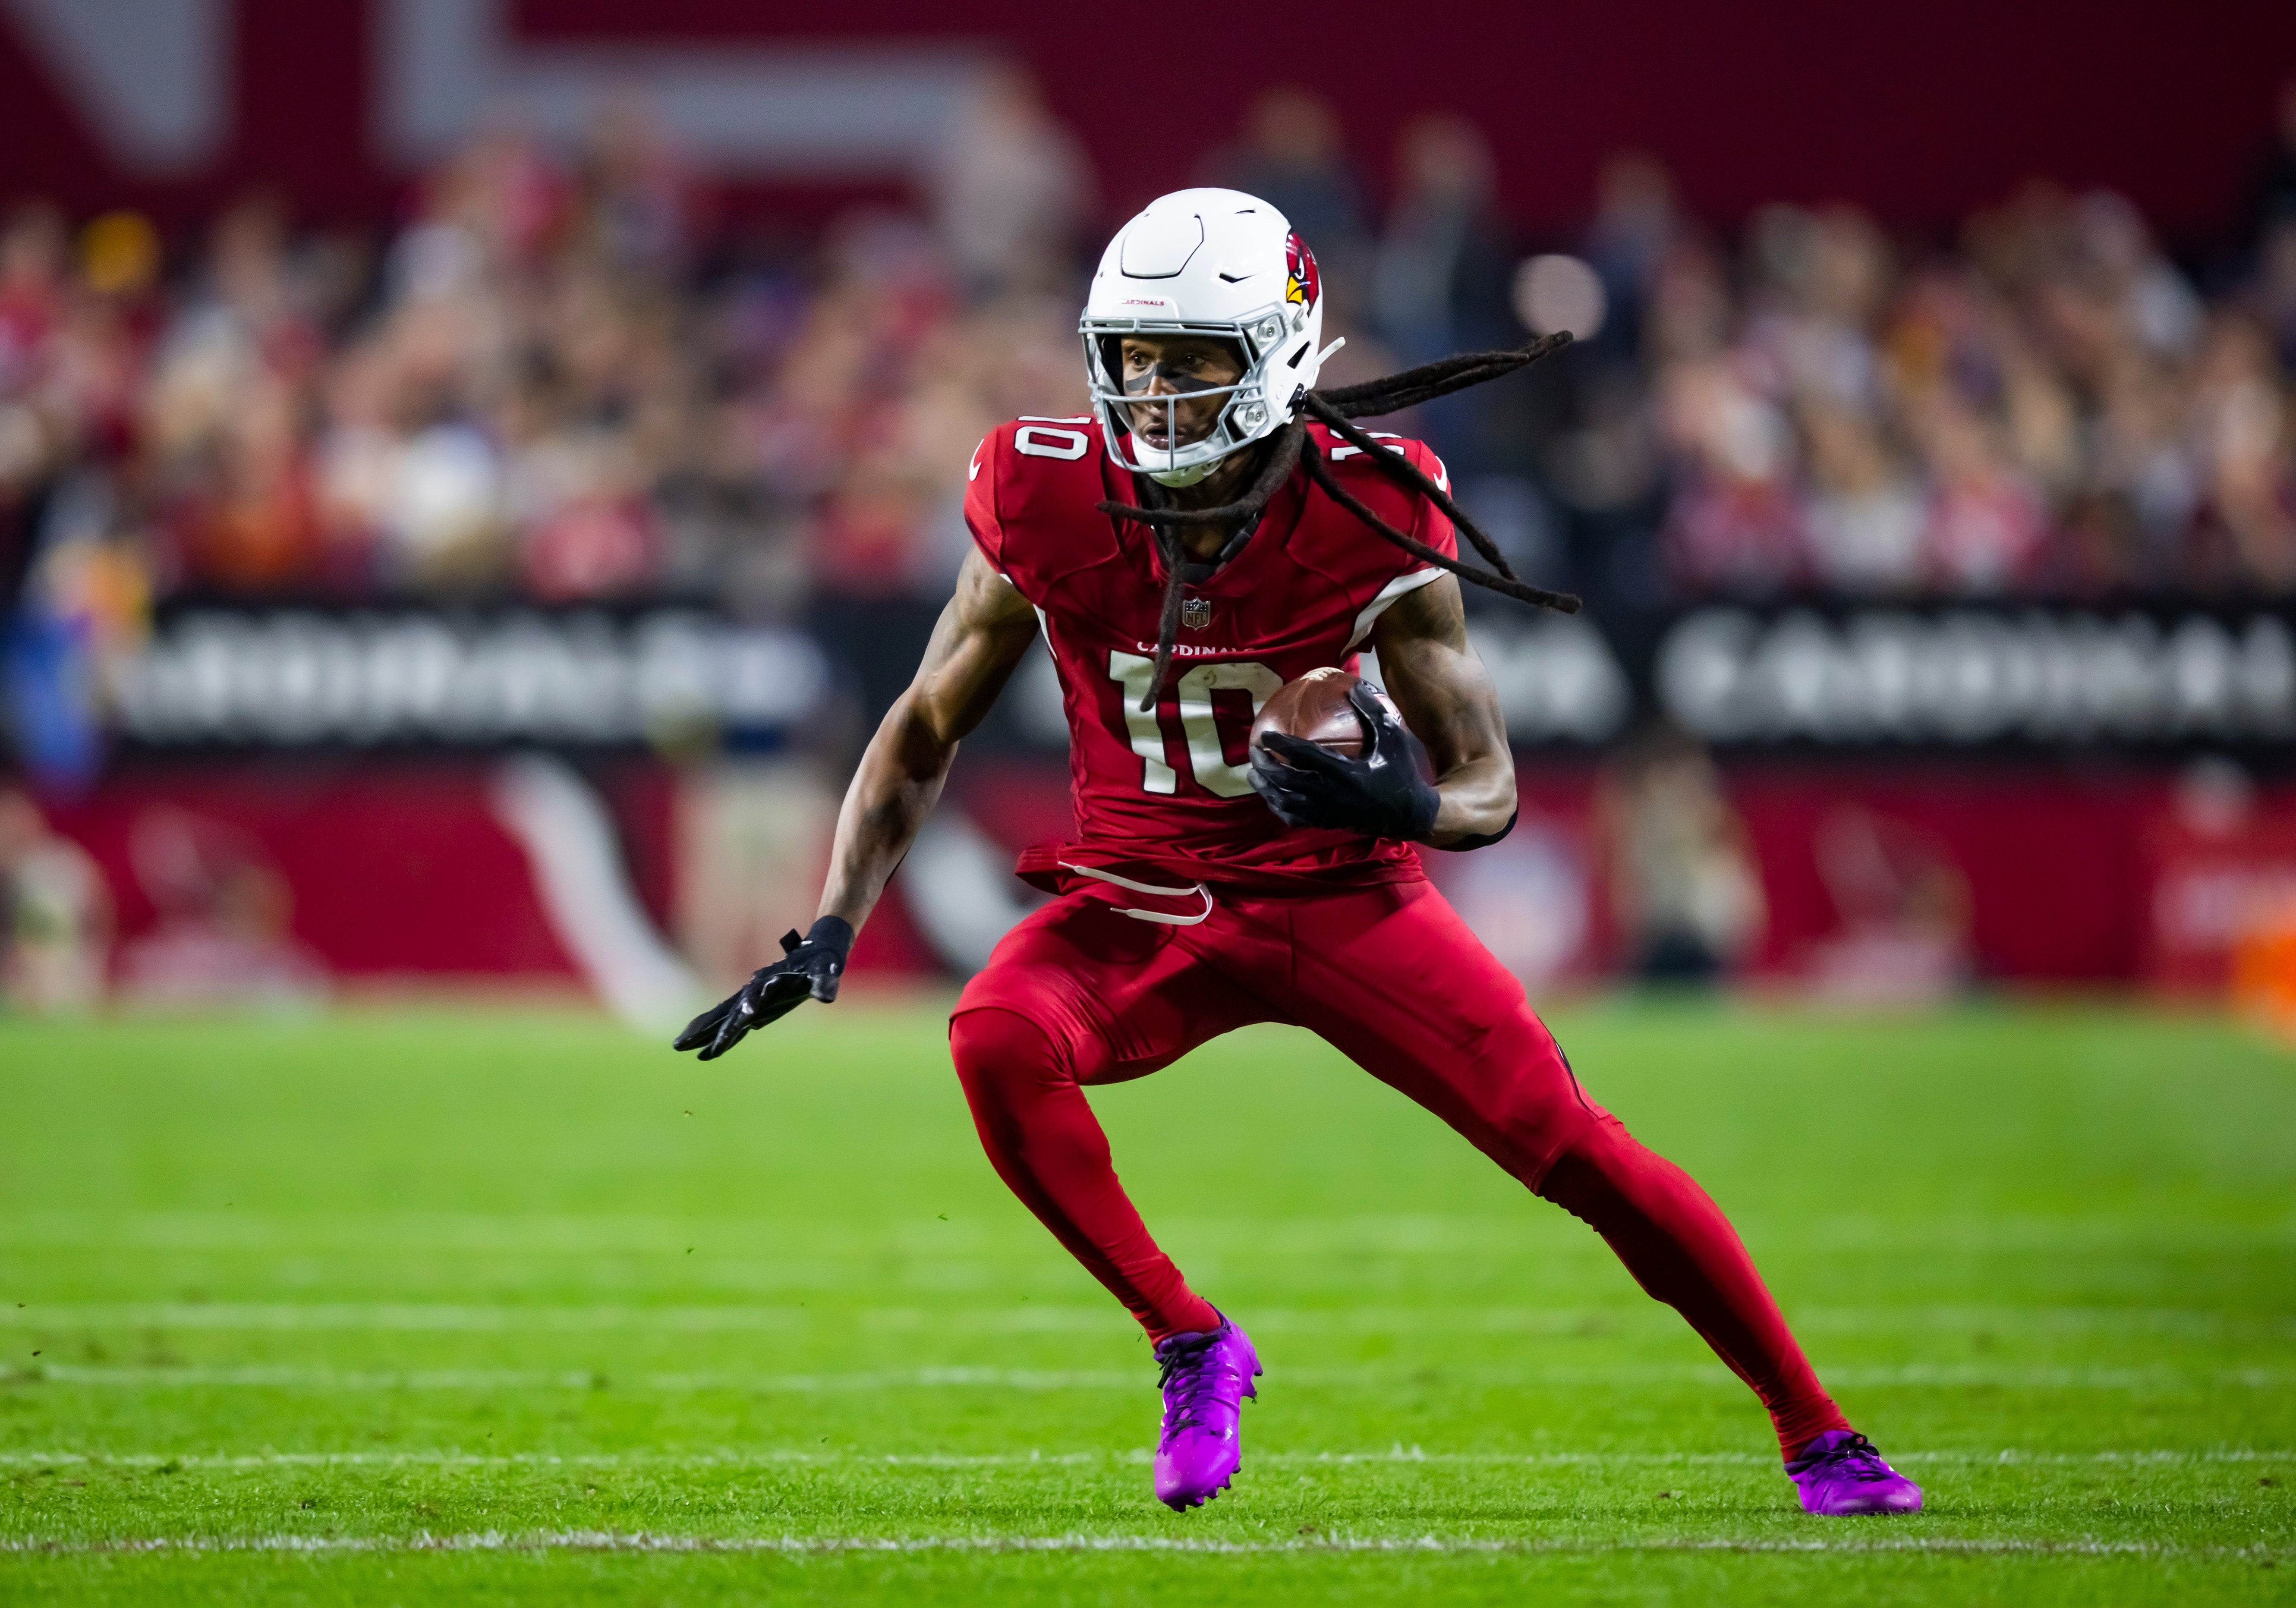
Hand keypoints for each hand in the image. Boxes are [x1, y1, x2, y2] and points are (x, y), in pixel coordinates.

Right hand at [673, 916, 853, 1060]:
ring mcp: (753, 998)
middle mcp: (754, 993)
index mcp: (767, 987)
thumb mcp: (826, 973)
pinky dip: (719, 1031)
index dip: (732, 1026)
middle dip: (703, 1030)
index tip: (717, 1042)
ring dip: (702, 1030)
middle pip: (724, 1014)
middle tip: (679, 1045)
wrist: (816, 951)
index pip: (744, 1010)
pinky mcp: (756, 1003)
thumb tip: (827, 997)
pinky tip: (707, 1048)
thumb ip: (824, 985)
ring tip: (679, 1045)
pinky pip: (731, 1018)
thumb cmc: (822, 963)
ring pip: (722, 1016)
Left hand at [1249, 682, 1440, 839]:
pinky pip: (1295, 819)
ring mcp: (1327, 813)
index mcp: (1344, 772)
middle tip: (1254, 751)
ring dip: (1266, 788)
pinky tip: (1271, 798)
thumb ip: (1373, 712)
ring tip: (1253, 773)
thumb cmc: (1401, 772)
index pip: (1304, 757)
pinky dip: (1278, 808)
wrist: (1410, 814)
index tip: (1264, 734)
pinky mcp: (1327, 824)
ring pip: (1286, 803)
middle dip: (1266, 765)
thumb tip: (1353, 686)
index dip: (1281, 745)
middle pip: (1287, 781)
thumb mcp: (1393, 738)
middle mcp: (1331, 795)